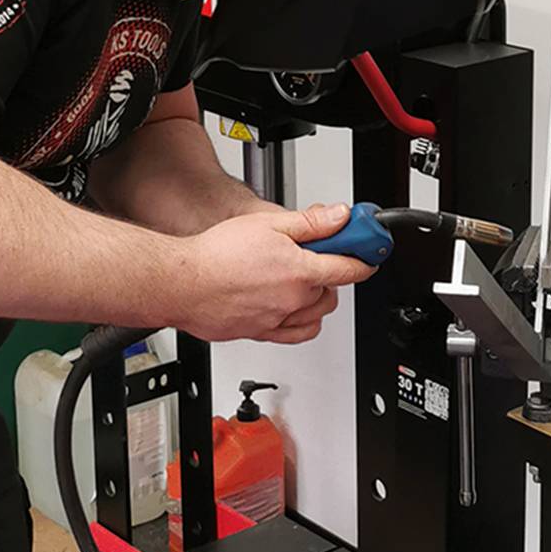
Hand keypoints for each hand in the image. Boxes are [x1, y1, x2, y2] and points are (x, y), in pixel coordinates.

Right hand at [175, 203, 373, 343]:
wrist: (181, 283)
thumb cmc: (215, 255)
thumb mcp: (268, 224)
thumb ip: (310, 223)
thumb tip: (340, 217)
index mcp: (300, 271)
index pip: (349, 268)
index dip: (364, 257)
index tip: (369, 251)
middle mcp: (293, 300)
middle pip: (333, 291)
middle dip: (333, 273)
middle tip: (320, 256)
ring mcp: (278, 320)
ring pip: (317, 314)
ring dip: (319, 298)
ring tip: (302, 279)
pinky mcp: (261, 333)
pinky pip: (297, 334)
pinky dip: (304, 322)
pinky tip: (296, 309)